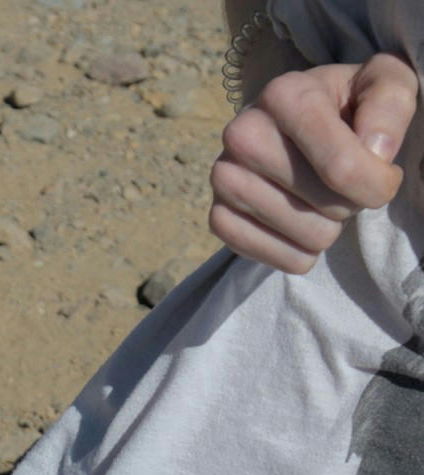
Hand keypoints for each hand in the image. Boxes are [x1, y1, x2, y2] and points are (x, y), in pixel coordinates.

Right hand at [210, 53, 417, 273]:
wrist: (298, 127)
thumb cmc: (347, 106)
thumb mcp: (384, 83)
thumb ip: (390, 104)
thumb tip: (376, 151)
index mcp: (284, 96)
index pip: (341, 167)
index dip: (377, 183)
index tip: (386, 175)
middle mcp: (242, 135)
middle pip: (327, 204)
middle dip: (351, 201)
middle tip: (345, 182)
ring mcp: (224, 180)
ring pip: (308, 236)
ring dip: (329, 226)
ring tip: (323, 199)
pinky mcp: (217, 218)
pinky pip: (276, 258)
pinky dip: (300, 252)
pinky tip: (303, 226)